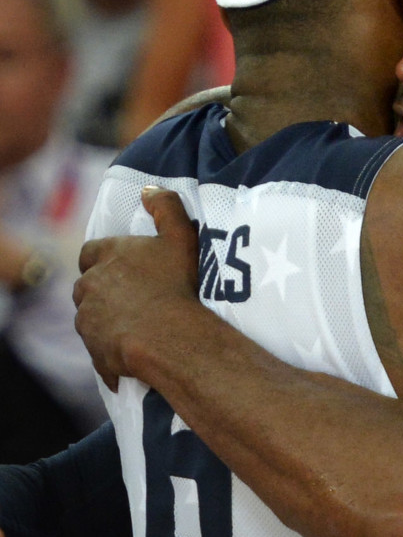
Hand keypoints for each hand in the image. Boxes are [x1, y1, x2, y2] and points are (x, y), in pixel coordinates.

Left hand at [74, 187, 201, 390]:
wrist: (168, 337)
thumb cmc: (176, 285)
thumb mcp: (181, 238)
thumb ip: (166, 207)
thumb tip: (149, 188)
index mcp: (107, 255)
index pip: (91, 252)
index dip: (103, 259)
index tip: (123, 268)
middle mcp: (89, 284)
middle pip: (89, 285)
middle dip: (105, 290)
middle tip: (134, 298)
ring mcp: (87, 317)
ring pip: (92, 315)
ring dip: (107, 317)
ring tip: (137, 325)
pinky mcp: (92, 346)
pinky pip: (99, 344)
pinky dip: (111, 345)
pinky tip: (135, 348)